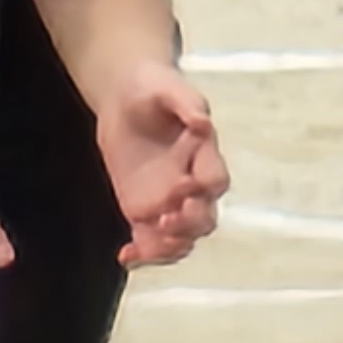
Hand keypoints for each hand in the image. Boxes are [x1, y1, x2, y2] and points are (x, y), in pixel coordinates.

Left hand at [97, 59, 227, 267]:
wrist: (125, 97)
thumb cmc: (151, 88)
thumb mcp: (166, 87)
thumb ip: (185, 103)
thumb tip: (202, 122)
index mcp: (203, 154)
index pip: (216, 180)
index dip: (206, 188)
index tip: (187, 184)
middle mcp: (192, 183)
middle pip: (203, 219)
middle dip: (188, 225)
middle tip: (165, 220)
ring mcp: (170, 202)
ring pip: (181, 239)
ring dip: (167, 247)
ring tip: (145, 246)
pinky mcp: (145, 212)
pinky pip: (150, 242)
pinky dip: (142, 255)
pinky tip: (125, 256)